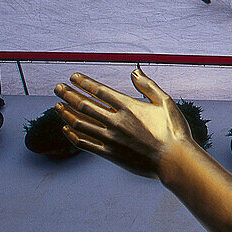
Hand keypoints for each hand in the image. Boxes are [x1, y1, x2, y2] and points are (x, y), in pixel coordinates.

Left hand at [55, 70, 194, 178]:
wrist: (173, 160)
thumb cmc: (173, 130)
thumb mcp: (165, 102)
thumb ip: (148, 86)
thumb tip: (134, 72)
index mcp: (128, 107)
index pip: (99, 91)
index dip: (84, 83)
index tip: (73, 77)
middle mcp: (116, 121)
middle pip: (85, 105)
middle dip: (68, 94)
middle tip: (58, 87)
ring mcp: (110, 139)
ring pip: (80, 123)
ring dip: (66, 113)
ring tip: (57, 105)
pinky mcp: (109, 154)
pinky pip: (84, 143)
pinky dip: (72, 135)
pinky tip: (66, 128)